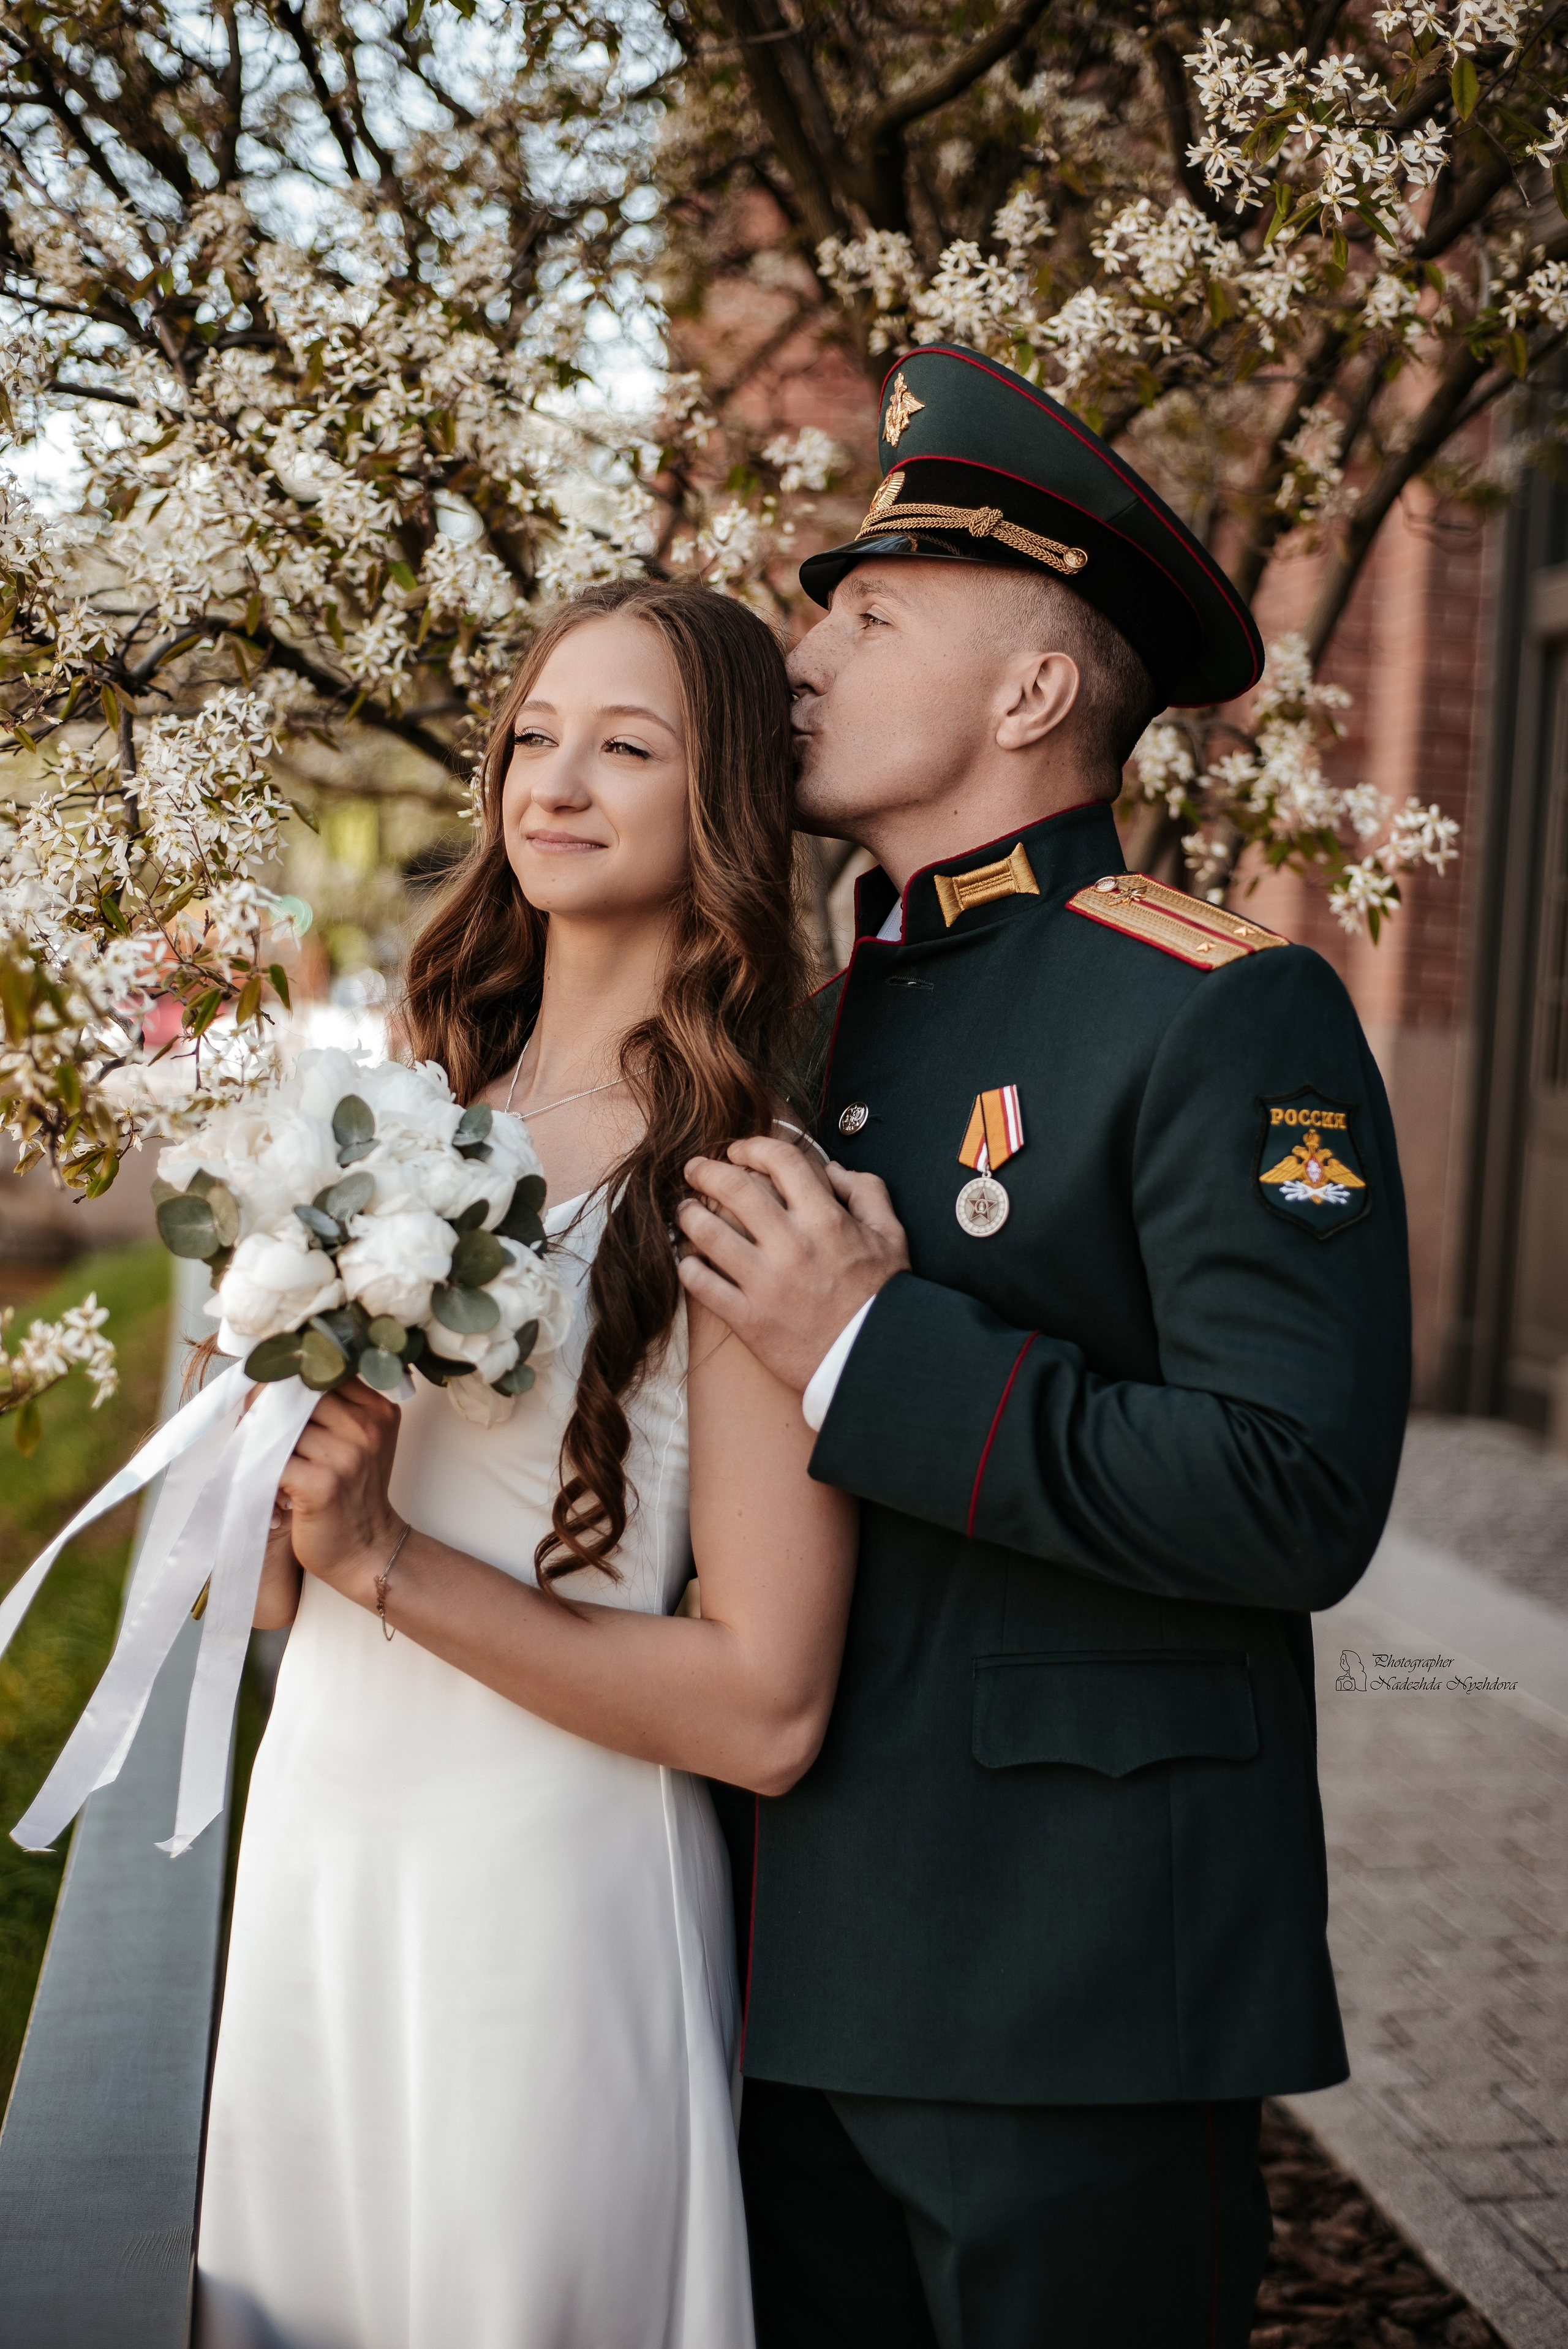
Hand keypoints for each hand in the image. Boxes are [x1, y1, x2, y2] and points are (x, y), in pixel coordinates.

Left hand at [277, 1377, 404, 1605]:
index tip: (270, 1394)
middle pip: (297, 1395)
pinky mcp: (321, 1483)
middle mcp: (366, 1427)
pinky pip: (272, 1461)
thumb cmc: (354, 1496)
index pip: (323, 1373)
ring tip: (265, 1461)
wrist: (367, 1550)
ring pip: (280, 1427)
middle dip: (268, 1407)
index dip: (289, 1381)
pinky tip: (272, 1485)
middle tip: (255, 1427)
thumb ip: (331, 1410)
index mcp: (378, 1409)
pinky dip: (262, 1470)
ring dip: (261, 1442)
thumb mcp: (357, 1442)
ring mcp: (345, 1455)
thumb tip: (269, 1383)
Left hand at [676, 1135, 909, 1392]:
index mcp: (825, 1220)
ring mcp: (766, 1283)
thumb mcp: (891, 1237)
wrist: (873, 1360)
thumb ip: (866, 1193)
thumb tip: (832, 1170)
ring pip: (707, 1233)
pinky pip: (702, 1284)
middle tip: (694, 1169)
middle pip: (733, 1188)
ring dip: (688, 1215)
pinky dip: (688, 1266)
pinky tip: (687, 1260)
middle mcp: (791, 1245)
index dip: (753, 1146)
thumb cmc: (883, 1298)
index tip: (738, 1151)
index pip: (780, 1161)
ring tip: (684, 1211)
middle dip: (705, 1170)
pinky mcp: (749, 1319)